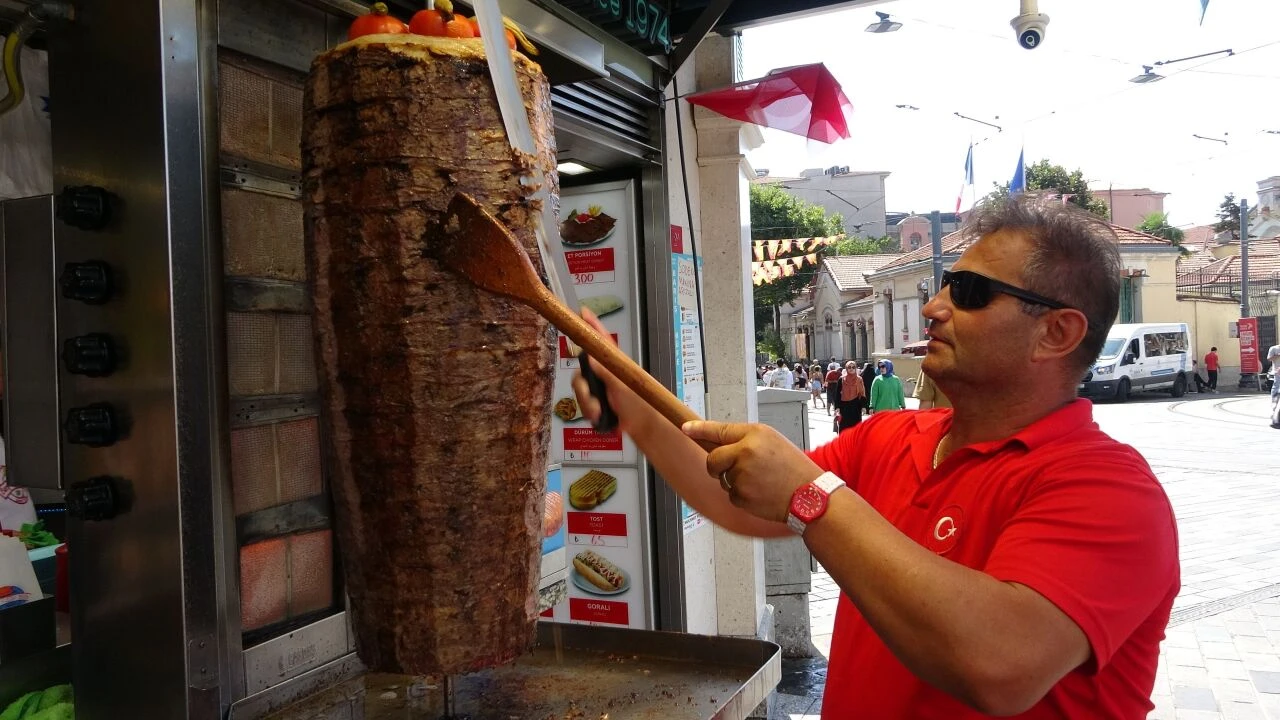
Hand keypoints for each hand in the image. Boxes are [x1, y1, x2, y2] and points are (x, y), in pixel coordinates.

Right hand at [571, 308, 641, 430]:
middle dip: (583, 388)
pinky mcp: (597, 402)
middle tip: (591, 398)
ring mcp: (600, 388)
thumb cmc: (641, 404)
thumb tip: (591, 357)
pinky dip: (588, 412)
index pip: (601, 340)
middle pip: (581, 370)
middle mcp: (605, 372)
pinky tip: (598, 418)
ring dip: (586, 403)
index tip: (583, 312)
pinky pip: (582, 404)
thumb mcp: (624, 386)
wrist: (643, 427)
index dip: (592, 325)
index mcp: (615, 363)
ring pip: (579, 389)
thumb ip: (607, 372)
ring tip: (598, 412)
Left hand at [682, 421, 823, 522]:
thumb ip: (746, 440)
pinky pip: (731, 495)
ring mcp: (742, 475)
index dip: (699, 428)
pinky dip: (741, 496)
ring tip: (759, 481)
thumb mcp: (772, 442)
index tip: (685, 427)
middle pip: (713, 458)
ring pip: (722, 478)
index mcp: (755, 434)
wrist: (809, 495)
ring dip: (734, 481)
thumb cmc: (794, 469)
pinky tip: (760, 493)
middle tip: (733, 469)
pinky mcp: (741, 495)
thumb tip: (720, 444)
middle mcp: (745, 452)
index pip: (719, 429)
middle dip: (717, 466)